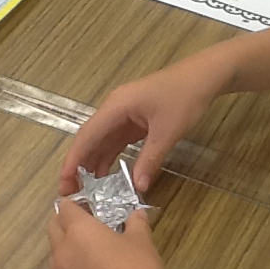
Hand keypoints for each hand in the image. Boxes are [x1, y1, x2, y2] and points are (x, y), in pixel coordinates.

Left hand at [48, 199, 171, 268]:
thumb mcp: (142, 241)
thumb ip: (136, 223)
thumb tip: (136, 215)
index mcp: (79, 232)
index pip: (65, 209)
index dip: (74, 205)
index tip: (86, 208)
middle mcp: (62, 254)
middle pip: (53, 230)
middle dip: (65, 225)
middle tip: (86, 229)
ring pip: (56, 259)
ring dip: (68, 253)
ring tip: (92, 259)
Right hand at [59, 54, 231, 196]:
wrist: (205, 76)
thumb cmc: (185, 98)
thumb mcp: (168, 132)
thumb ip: (150, 160)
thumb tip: (138, 188)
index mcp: (116, 107)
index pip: (86, 136)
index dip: (73, 161)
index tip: (64, 184)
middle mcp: (115, 108)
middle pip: (90, 138)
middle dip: (79, 165)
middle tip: (72, 192)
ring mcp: (125, 112)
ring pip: (103, 140)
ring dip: (94, 162)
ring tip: (87, 189)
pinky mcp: (136, 118)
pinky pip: (117, 139)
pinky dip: (110, 156)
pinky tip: (107, 174)